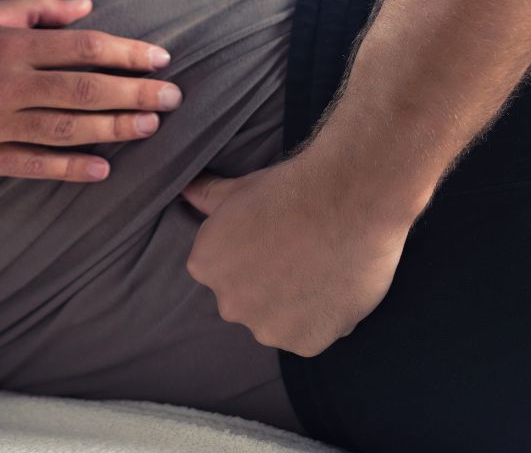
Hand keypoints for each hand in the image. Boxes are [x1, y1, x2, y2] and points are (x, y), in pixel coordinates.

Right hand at [0, 0, 180, 182]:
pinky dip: (67, 168)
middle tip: (175, 97)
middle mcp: (4, 83)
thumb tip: (87, 8)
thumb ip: (33, 10)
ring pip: (64, 128)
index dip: (127, 53)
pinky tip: (101, 169)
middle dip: (135, 92)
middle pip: (84, 89)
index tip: (162, 58)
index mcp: (7, 43)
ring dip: (113, 128)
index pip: (84, 48)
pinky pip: (28, 164)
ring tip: (149, 126)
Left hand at [180, 153, 413, 355]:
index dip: (251, 252)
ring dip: (294, 303)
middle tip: (297, 250)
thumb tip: (185, 191)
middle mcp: (228, 304)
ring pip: (278, 319)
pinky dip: (322, 316)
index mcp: (206, 266)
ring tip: (319, 266)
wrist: (345, 202)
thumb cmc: (289, 190)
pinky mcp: (305, 343)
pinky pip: (311, 333)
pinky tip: (334, 285)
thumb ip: (206, 196)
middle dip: (268, 281)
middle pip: (248, 297)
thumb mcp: (238, 188)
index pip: (223, 267)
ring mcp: (266, 328)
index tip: (272, 236)